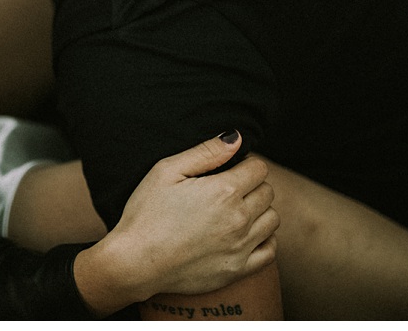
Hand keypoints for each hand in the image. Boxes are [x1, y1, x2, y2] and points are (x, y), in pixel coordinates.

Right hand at [72, 132, 279, 315]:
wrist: (135, 262)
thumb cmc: (146, 212)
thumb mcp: (167, 171)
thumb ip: (206, 152)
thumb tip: (237, 138)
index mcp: (224, 191)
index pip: (259, 169)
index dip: (245, 164)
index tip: (229, 169)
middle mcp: (239, 219)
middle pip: (267, 192)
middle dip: (252, 185)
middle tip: (228, 190)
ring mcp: (241, 247)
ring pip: (272, 220)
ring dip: (260, 211)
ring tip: (236, 211)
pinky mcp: (237, 270)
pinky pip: (270, 251)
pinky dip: (264, 240)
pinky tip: (244, 235)